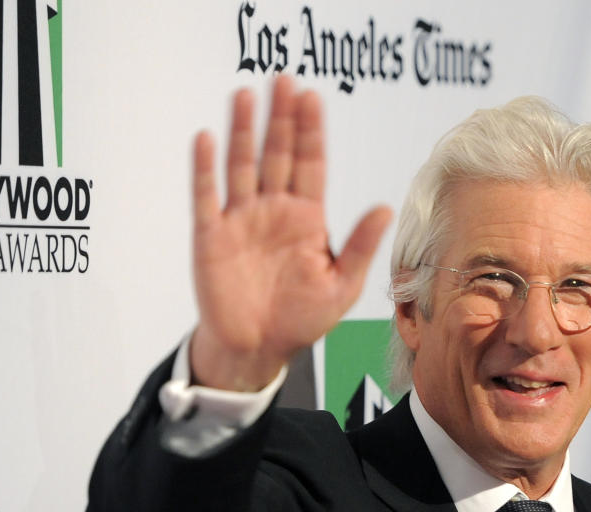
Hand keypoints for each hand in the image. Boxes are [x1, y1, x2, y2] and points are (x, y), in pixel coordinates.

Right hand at [190, 76, 391, 390]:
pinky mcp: (211, 236)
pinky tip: (207, 139)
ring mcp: (241, 220)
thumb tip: (385, 207)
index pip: (310, 165)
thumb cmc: (300, 320)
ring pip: (242, 165)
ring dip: (242, 131)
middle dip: (280, 119)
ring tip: (245, 96)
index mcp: (306, 219)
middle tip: (283, 81)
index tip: (313, 98)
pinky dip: (206, 168)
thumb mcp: (341, 287)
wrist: (256, 349)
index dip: (311, 132)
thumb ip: (359, 247)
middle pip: (278, 155)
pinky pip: (207, 196)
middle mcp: (274, 211)